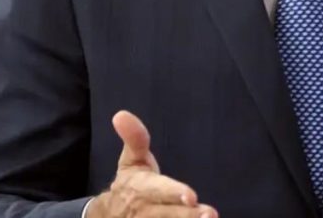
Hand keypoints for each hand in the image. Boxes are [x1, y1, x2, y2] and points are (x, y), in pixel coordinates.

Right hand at [88, 110, 217, 217]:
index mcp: (143, 188)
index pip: (160, 190)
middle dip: (188, 216)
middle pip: (169, 215)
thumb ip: (134, 137)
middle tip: (210, 214)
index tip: (192, 197)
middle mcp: (148, 211)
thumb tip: (121, 115)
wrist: (112, 215)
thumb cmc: (131, 183)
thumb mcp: (131, 159)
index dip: (175, 193)